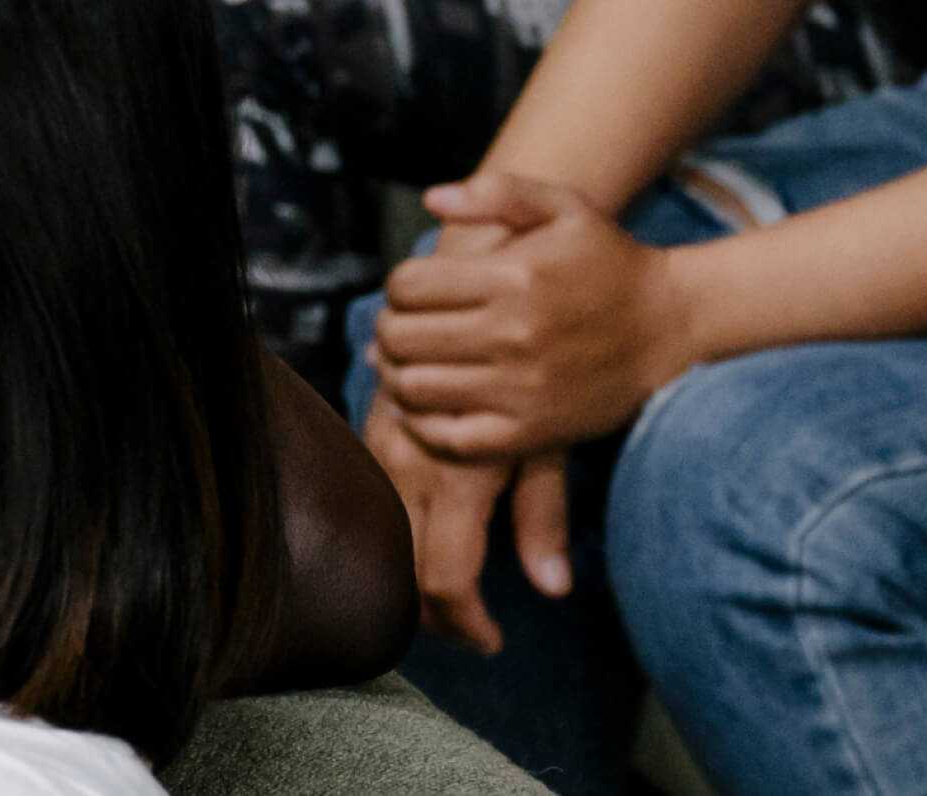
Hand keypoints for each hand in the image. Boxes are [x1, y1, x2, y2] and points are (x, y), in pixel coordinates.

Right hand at [363, 388, 568, 655]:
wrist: (473, 286)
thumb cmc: (533, 362)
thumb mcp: (549, 440)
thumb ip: (545, 515)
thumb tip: (555, 590)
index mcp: (457, 474)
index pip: (444, 579)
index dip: (465, 623)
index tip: (493, 641)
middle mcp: (408, 464)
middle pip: (403, 571)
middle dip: (434, 614)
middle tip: (473, 629)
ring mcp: (381, 445)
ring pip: (381, 538)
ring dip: (411, 575)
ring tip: (452, 595)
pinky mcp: (370, 427)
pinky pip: (373, 500)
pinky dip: (396, 534)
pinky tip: (426, 539)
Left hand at [374, 174, 697, 459]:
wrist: (671, 323)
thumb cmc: (608, 259)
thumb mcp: (562, 207)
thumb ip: (495, 193)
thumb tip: (430, 200)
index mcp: (512, 278)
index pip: (406, 286)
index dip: (397, 286)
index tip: (413, 291)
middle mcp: (513, 335)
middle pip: (400, 337)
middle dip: (389, 327)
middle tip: (403, 326)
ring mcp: (522, 389)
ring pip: (414, 387)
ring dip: (399, 372)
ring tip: (412, 361)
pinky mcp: (533, 431)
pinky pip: (450, 438)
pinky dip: (426, 421)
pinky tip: (433, 401)